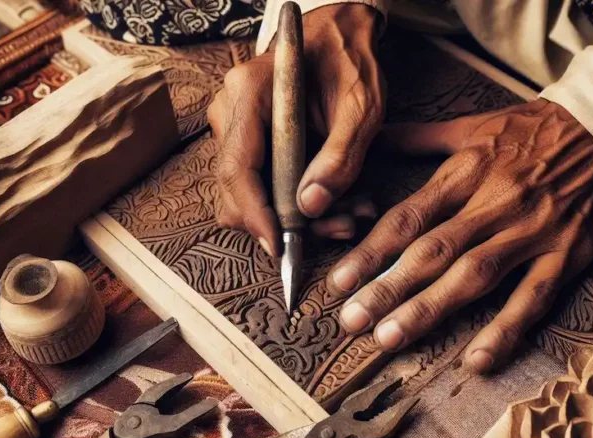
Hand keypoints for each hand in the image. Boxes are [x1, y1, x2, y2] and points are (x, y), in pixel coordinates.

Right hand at [207, 4, 385, 253]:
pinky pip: (260, 186)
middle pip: (235, 189)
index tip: (279, 245)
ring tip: (348, 215)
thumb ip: (340, 157)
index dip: (254, 214)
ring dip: (295, 218)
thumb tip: (311, 207)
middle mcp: (230, 110)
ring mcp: (234, 127)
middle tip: (335, 228)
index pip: (236, 168)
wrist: (341, 36)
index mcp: (249, 92)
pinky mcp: (247, 142)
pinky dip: (294, 204)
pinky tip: (335, 203)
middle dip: (281, 223)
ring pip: (248, 195)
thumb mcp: (361, 107)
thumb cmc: (350, 61)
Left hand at [329, 99, 592, 372]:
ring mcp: (532, 232)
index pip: (407, 217)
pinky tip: (477, 362)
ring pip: (474, 276)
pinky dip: (506, 330)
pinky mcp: (567, 254)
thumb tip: (365, 140)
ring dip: (430, 309)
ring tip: (391, 340)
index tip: (338, 283)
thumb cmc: (536, 127)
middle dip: (387, 288)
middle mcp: (494, 203)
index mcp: (466, 172)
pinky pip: (533, 297)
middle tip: (351, 322)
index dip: (370, 252)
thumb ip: (416, 138)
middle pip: (432, 251)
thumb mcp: (473, 124)